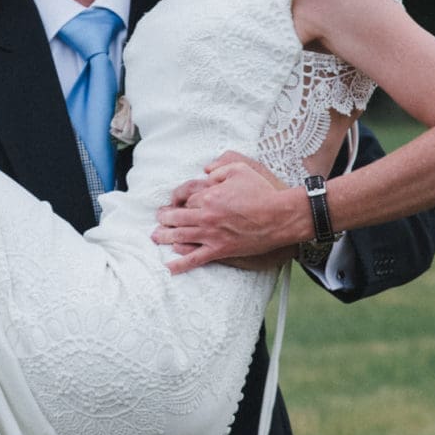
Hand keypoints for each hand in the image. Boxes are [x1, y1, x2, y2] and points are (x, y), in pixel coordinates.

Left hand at [154, 151, 307, 273]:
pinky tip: (169, 267)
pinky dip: (180, 264)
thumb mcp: (240, 169)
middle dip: (164, 218)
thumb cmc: (262, 192)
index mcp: (209, 196)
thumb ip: (219, 168)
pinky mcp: (220, 250)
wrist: (279, 217)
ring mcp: (211, 235)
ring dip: (164, 236)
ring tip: (155, 236)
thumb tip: (205, 171)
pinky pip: (195, 258)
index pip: (184, 197)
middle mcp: (205, 216)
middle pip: (176, 217)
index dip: (178, 199)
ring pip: (180, 236)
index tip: (176, 201)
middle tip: (159, 219)